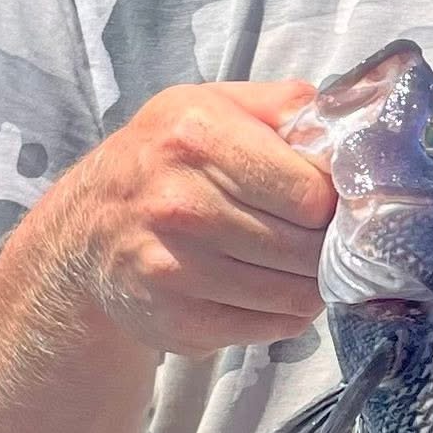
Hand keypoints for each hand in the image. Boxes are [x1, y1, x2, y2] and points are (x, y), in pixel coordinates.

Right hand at [44, 79, 335, 353]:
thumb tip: (346, 128)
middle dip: (324, 245)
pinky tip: (269, 290)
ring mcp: (174, 267)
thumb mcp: (212, 104)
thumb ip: (283, 104)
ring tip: (296, 264)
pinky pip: (269, 328)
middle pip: (305, 246)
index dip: (332, 200)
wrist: (85, 228)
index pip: (311, 191)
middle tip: (317, 237)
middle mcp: (180, 202)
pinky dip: (284, 314)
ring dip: (309, 283)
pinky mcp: (177, 320)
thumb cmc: (165, 157)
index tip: (327, 200)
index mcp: (197, 135)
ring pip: (294, 293)